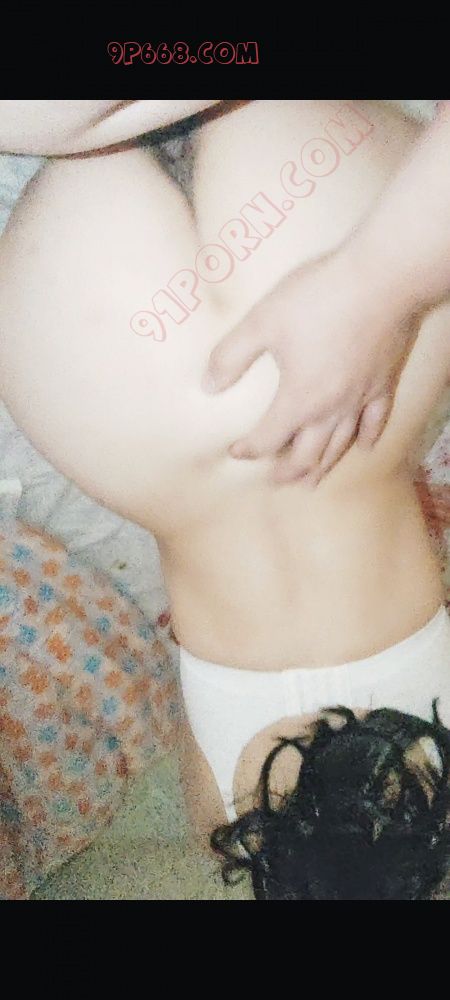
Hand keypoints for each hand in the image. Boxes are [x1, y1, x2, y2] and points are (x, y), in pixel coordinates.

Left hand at [204, 247, 418, 483]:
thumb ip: (231, 356)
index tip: (235, 451)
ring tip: (310, 480)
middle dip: (286, 470)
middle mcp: (330, 409)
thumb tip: (208, 385)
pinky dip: (367, 438)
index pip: (268, 438)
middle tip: (273, 480)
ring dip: (322, 466)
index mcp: (298, 399)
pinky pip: (376, 421)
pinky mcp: (383, 382)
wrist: (381, 278)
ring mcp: (361, 399)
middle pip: (307, 455)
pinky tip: (364, 448)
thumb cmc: (318, 298)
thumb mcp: (262, 322)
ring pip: (339, 445)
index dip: (248, 449)